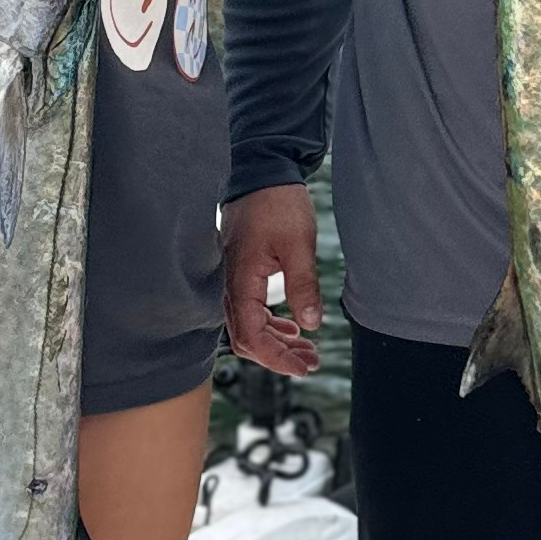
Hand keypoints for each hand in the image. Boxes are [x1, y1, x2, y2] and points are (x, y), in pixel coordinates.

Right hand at [222, 184, 323, 378]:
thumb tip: (311, 325)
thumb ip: (303, 286)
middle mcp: (229, 285)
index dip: (277, 359)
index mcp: (240, 281)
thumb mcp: (299, 244)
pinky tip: (291, 327)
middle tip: (310, 362)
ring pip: (248, 327)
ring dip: (276, 342)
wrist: (263, 172)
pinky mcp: (239, 273)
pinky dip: (269, 325)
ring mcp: (231, 280)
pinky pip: (249, 310)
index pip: (251, 336)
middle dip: (278, 356)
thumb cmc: (278, 203)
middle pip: (247, 339)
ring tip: (307, 350)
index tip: (304, 367)